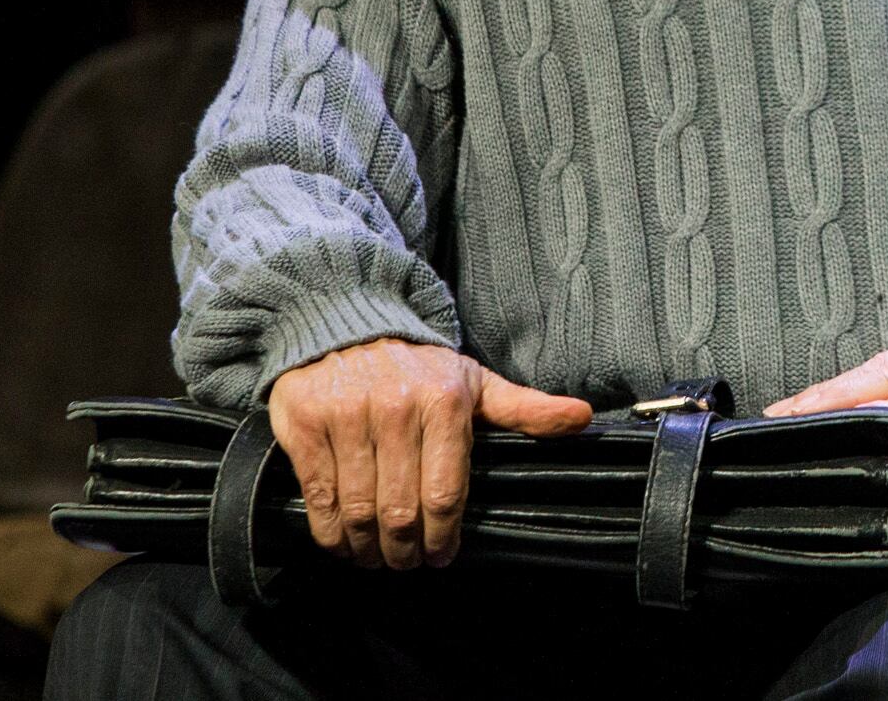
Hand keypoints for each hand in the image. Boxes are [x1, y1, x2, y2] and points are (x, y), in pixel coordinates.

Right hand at [266, 338, 592, 569]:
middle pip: (401, 510)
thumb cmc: (417, 367)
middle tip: (406, 564)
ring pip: (359, 509)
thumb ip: (524, 408)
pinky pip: (319, 495)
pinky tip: (340, 541)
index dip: (443, 538)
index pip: (445, 494)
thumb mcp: (475, 382)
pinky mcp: (305, 424)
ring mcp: (347, 416)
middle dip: (405, 551)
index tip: (441, 556)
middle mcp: (396, 408)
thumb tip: (582, 418)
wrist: (346, 323)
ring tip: (374, 558)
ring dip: (366, 548)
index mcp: (446, 402)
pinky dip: (328, 531)